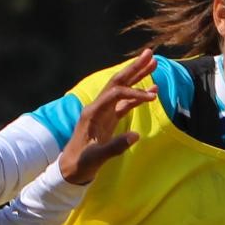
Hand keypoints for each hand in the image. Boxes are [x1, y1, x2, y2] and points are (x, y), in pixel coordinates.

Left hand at [58, 49, 157, 184]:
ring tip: (153, 64)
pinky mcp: (108, 119)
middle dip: (134, 68)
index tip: (152, 98)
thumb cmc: (80, 164)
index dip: (134, 92)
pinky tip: (152, 91)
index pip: (116, 93)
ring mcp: (103, 112)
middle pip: (118, 82)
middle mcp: (97, 107)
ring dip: (137, 77)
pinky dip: (138, 96)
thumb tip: (136, 135)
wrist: (70, 170)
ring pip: (123, 89)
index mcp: (93, 113)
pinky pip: (125, 103)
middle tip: (151, 53)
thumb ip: (115, 147)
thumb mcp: (96, 158)